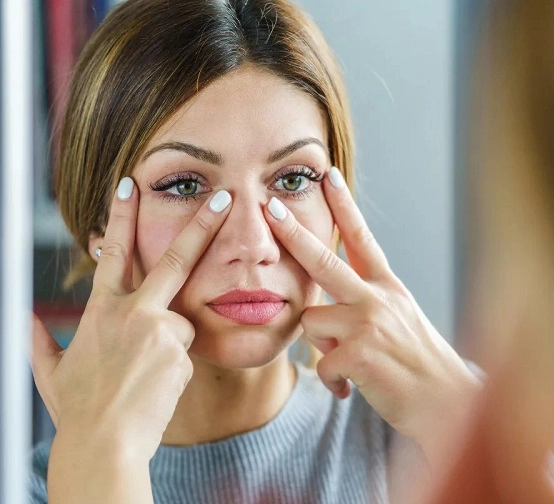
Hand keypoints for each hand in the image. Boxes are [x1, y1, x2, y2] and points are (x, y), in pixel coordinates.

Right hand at [31, 178, 231, 462]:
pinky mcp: (182, 353)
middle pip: (174, 259)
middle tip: (225, 197)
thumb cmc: (79, 409)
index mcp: (101, 311)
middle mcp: (133, 313)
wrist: (104, 444)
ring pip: (181, 323)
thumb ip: (40, 340)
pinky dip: (175, 365)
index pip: (113, 253)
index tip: (132, 184)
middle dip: (201, 225)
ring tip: (144, 376)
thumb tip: (27, 318)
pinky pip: (186, 352)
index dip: (121, 216)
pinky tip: (155, 386)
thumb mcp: (52, 371)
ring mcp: (161, 331)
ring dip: (169, 343)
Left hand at [264, 168, 481, 454]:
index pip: (362, 238)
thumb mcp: (399, 320)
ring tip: (351, 362)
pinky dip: (332, 381)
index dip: (344, 205)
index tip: (329, 176)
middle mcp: (378, 298)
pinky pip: (321, 363)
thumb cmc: (418, 363)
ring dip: (322, 344)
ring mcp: (368, 324)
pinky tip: (353, 388)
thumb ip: (365, 304)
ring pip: (311, 320)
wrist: (447, 403)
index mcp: (388, 287)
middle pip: (324, 260)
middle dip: (293, 233)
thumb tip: (320, 307)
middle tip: (270, 209)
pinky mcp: (359, 354)